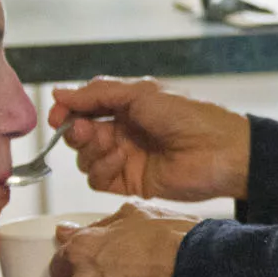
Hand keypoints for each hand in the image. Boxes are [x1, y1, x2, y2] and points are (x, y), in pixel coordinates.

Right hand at [50, 77, 250, 201]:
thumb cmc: (188, 115)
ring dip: (90, 150)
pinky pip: (98, 180)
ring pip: (85, 158)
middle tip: (87, 129)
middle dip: (77, 131)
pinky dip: (101, 169)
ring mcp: (126, 158)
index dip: (68, 111)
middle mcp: (124, 131)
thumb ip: (99, 93)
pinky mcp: (130, 183)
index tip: (58, 115)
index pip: (85, 108)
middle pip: (81, 134)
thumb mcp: (141, 93)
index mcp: (128, 106)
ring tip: (111, 144)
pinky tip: (119, 160)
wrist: (219, 151)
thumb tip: (60, 93)